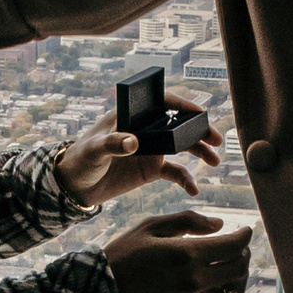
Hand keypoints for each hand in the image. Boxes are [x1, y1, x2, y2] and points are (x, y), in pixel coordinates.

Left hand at [57, 94, 223, 207]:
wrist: (76, 186)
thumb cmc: (80, 160)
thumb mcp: (94, 150)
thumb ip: (112, 144)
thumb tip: (132, 142)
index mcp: (133, 116)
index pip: (162, 103)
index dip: (183, 106)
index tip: (200, 113)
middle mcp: (146, 130)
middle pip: (178, 125)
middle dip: (199, 131)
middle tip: (216, 140)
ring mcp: (151, 149)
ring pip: (182, 147)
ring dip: (200, 152)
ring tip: (215, 162)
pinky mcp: (152, 169)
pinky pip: (175, 172)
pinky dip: (186, 179)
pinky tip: (193, 189)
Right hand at [102, 211, 253, 292]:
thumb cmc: (123, 256)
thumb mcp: (150, 227)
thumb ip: (188, 221)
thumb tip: (220, 225)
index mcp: (186, 254)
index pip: (234, 246)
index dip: (245, 236)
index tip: (245, 230)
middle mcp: (194, 281)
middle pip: (239, 269)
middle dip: (244, 254)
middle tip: (237, 247)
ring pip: (232, 290)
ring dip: (236, 276)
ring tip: (227, 265)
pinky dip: (220, 291)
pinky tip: (210, 281)